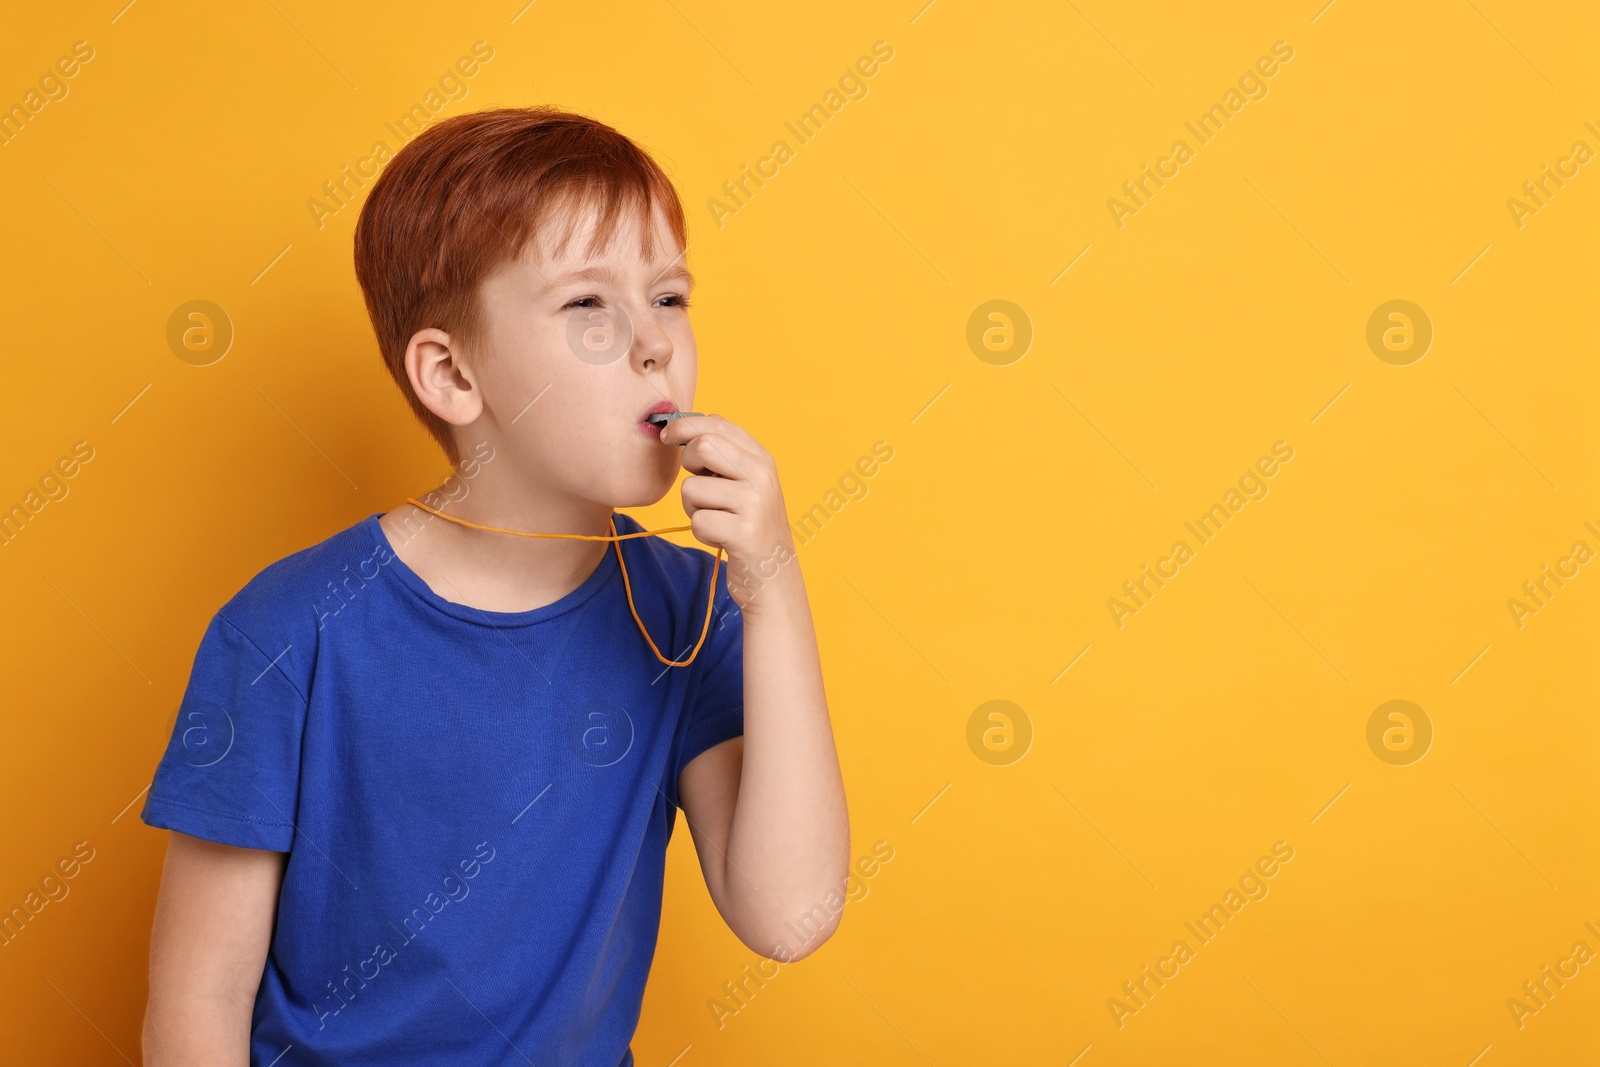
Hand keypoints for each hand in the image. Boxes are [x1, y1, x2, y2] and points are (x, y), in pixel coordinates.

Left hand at [658, 414, 798, 612]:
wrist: (775, 577)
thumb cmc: (751, 528)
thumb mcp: (748, 484)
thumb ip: (726, 454)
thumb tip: (691, 421)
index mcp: (762, 460)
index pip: (718, 424)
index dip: (686, 425)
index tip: (668, 435)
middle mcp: (762, 476)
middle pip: (703, 447)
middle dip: (689, 467)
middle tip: (700, 487)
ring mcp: (755, 504)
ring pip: (692, 489)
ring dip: (693, 509)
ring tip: (716, 519)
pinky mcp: (744, 533)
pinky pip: (697, 521)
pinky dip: (701, 533)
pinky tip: (720, 538)